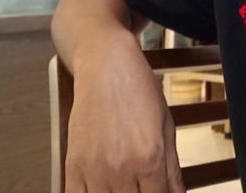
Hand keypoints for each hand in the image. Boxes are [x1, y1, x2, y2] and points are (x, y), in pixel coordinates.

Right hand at [64, 38, 184, 192]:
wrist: (106, 66)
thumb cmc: (139, 90)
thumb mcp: (166, 125)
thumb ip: (172, 168)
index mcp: (150, 158)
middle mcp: (122, 168)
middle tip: (142, 186)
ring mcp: (94, 169)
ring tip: (124, 187)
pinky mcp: (73, 166)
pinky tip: (102, 190)